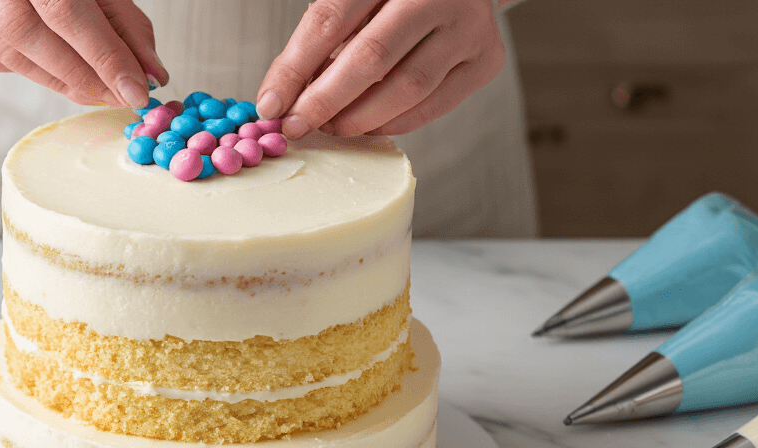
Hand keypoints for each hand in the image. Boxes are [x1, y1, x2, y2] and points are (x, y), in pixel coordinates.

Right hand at [0, 0, 167, 107]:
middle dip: (86, 77)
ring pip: (14, 59)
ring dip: (62, 80)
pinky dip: (31, 68)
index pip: (65, 14)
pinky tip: (55, 64)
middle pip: (35, 42)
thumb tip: (149, 74)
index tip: (136, 91)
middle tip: (121, 95)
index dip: (103, 57)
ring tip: (98, 87)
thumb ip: (123, 22)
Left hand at [257, 0, 505, 137]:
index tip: (271, 103)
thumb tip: (282, 97)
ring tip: (331, 125)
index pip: (330, 19)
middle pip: (371, 56)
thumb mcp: (356, 0)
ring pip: (407, 87)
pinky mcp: (486, 60)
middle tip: (297, 125)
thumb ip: (321, 38)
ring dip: (358, 117)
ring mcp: (469, 28)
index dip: (295, 66)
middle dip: (325, 100)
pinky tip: (367, 123)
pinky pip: (433, 106)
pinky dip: (393, 121)